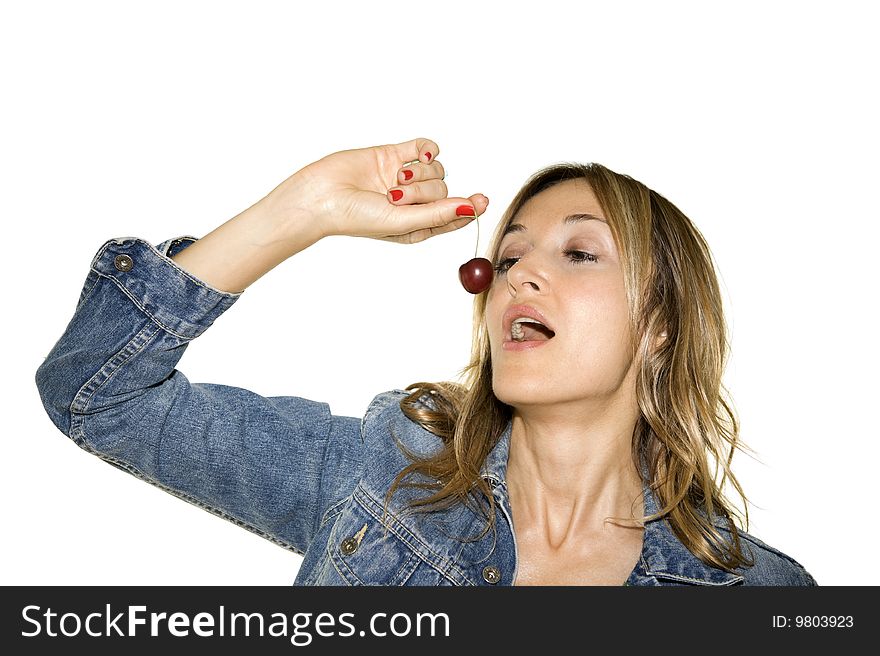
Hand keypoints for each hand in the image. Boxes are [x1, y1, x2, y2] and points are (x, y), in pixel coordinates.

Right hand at [263, 137, 488, 243]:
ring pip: (435, 169)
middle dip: (424, 192)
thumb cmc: (356, 218)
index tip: (482, 200)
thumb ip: (438, 214)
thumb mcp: (403, 222)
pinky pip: (425, 147)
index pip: (454, 215)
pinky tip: (417, 155)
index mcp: (417, 225)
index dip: (469, 207)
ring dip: (418, 175)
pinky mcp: (394, 155)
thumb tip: (472, 208)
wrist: (320, 195)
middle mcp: (414, 202)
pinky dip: (426, 149)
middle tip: (397, 197)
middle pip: (444, 189)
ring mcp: (404, 178)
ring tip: (392, 183)